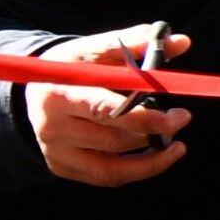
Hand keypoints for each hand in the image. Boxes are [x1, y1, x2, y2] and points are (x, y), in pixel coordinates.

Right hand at [26, 25, 190, 186]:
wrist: (37, 88)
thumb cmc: (74, 66)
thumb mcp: (97, 49)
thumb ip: (138, 44)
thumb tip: (182, 42)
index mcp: (58, 93)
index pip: (105, 110)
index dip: (145, 117)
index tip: (178, 115)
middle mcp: (51, 126)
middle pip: (111, 139)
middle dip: (153, 133)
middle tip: (181, 120)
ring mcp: (55, 151)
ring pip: (111, 166)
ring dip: (151, 157)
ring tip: (174, 143)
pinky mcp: (61, 167)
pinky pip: (105, 177)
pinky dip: (136, 170)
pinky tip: (156, 157)